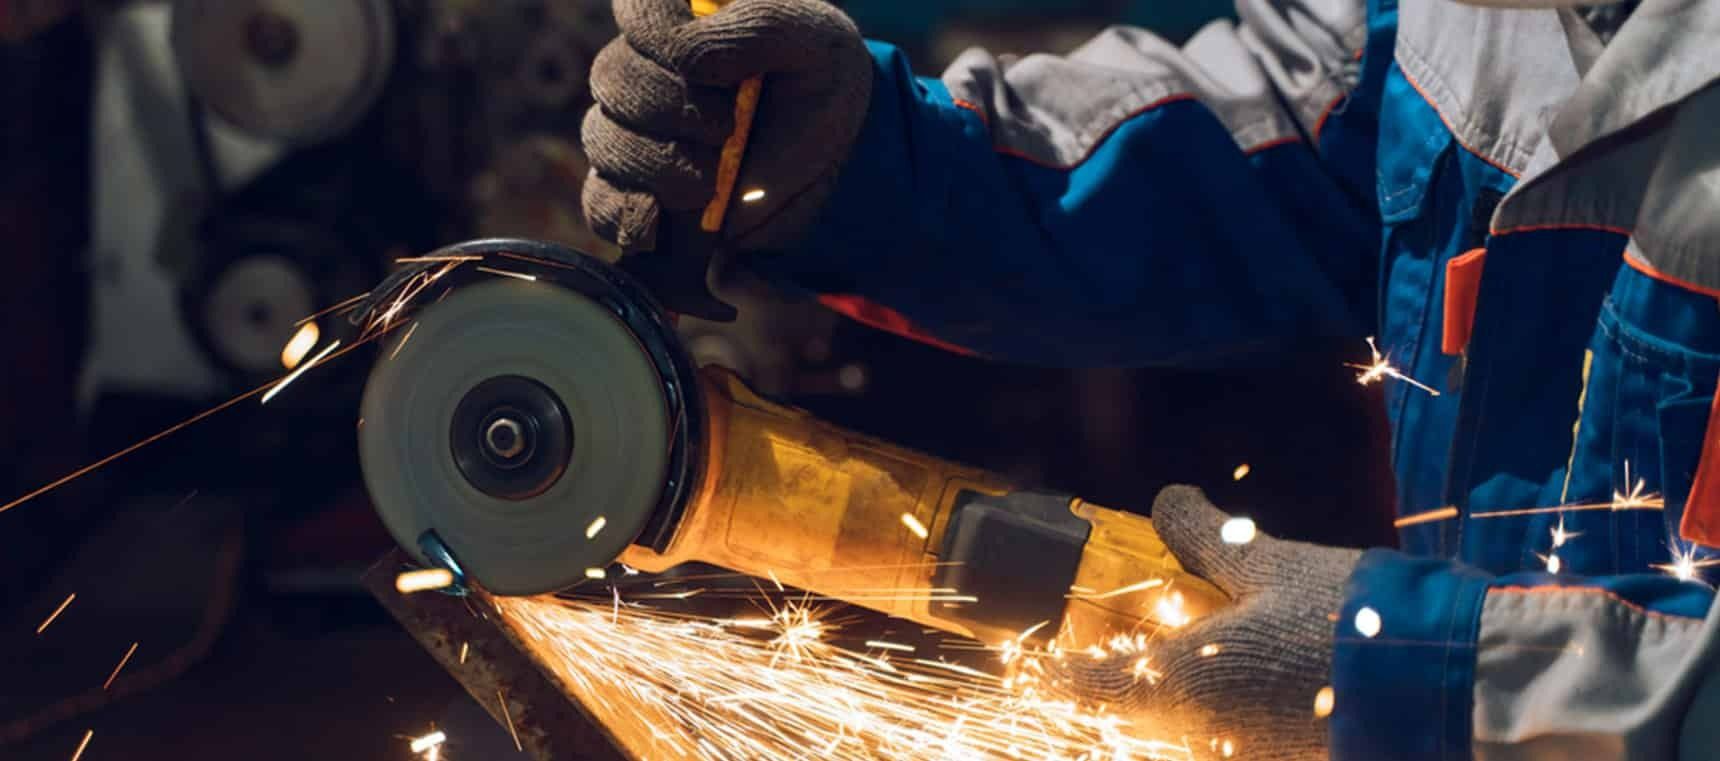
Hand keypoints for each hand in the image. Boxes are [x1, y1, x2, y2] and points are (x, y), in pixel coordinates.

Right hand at [581, 0, 871, 249]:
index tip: (707, 66)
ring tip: (712, 180)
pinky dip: (621, 214)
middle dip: (671, 110)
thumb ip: (756, 29)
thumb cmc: (819, 80)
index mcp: (679, 18)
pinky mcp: (637, 189)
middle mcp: (644, 69)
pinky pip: (599, 202)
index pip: (637, 7)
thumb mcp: (812, 41)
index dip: (658, 34)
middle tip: (728, 129)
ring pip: (605, 141)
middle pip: (615, 81)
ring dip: (658, 165)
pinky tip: (656, 219)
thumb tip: (684, 60)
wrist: (835, 158)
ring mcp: (634, 131)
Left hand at [1063, 486, 1360, 759]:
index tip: (1034, 662)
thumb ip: (1204, 536)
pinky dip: (1223, 714)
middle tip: (1127, 645)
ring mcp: (1244, 758)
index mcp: (1180, 684)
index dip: (1052, 673)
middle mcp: (1200, 736)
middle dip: (1121, 683)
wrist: (1440, 682)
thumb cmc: (1345, 617)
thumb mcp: (1267, 564)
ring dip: (1175, 699)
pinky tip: (1253, 680)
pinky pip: (1228, 743)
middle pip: (1130, 718)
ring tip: (1205, 652)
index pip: (1084, 691)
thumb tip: (1167, 501)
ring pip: (1180, 733)